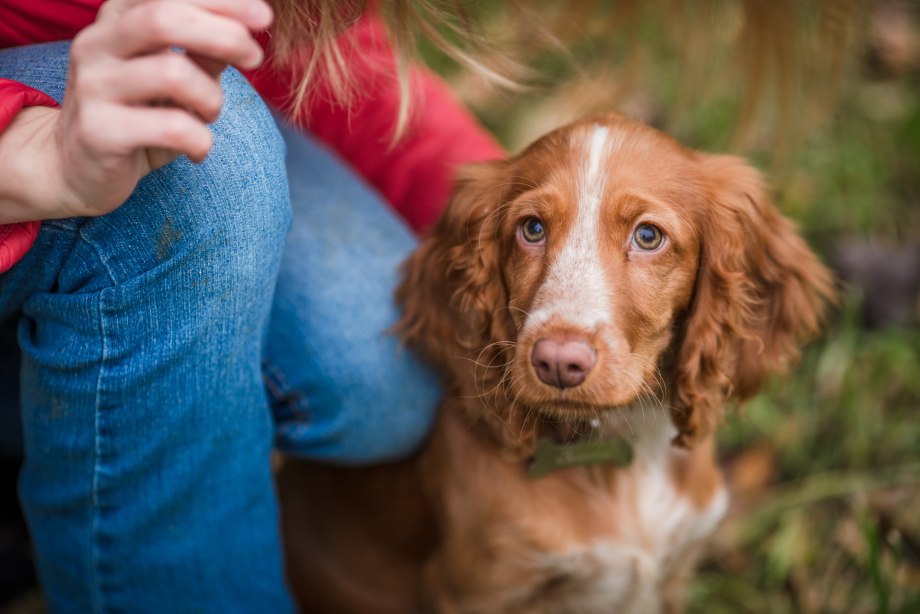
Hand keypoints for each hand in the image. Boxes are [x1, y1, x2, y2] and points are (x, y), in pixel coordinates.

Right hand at [0, 0, 272, 221]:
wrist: (77, 168)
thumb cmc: (138, 115)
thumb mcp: (174, 77)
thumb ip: (204, 52)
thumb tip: (246, 31)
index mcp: (116, 20)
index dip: (220, 0)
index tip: (263, 16)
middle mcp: (97, 44)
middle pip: (163, 18)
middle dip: (223, 34)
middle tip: (254, 58)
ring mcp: (93, 86)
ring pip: (173, 74)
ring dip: (212, 98)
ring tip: (210, 115)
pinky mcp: (99, 131)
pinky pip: (172, 128)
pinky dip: (201, 140)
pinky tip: (197, 150)